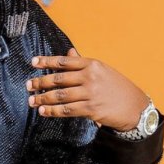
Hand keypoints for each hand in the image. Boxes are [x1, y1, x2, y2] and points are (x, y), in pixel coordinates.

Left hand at [26, 46, 149, 130]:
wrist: (134, 107)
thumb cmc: (117, 88)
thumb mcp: (102, 71)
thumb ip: (83, 63)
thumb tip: (69, 52)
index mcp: (92, 64)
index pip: (65, 61)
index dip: (47, 61)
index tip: (33, 62)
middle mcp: (90, 77)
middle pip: (59, 78)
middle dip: (41, 82)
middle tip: (28, 85)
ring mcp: (91, 93)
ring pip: (60, 95)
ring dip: (43, 98)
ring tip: (32, 101)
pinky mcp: (91, 109)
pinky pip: (67, 110)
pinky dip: (53, 111)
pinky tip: (43, 111)